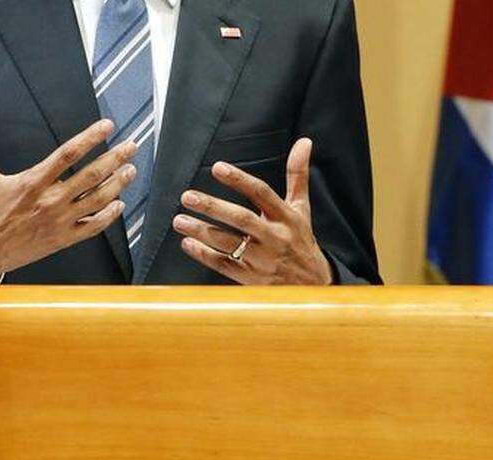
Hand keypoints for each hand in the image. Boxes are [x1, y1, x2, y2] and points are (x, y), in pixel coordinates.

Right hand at [0, 109, 138, 282]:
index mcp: (33, 182)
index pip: (68, 154)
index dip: (90, 138)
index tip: (107, 126)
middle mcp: (50, 201)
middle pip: (91, 176)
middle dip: (115, 159)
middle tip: (132, 146)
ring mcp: (60, 222)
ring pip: (97, 201)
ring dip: (117, 184)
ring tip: (131, 170)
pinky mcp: (63, 239)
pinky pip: (93, 227)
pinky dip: (109, 216)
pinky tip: (119, 205)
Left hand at [173, 138, 333, 284]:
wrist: (312, 283)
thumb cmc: (301, 240)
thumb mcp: (301, 207)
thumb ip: (297, 174)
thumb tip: (304, 142)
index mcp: (286, 217)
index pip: (262, 194)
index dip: (239, 180)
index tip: (218, 168)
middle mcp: (274, 238)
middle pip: (242, 219)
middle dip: (213, 207)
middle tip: (187, 197)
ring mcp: (262, 260)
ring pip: (228, 244)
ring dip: (202, 232)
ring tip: (180, 220)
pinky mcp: (251, 278)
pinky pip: (224, 266)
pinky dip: (205, 255)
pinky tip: (188, 244)